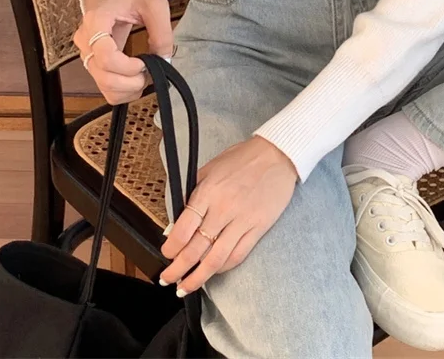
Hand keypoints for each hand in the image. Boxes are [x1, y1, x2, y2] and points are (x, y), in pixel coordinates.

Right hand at [73, 0, 172, 104]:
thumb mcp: (154, 4)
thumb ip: (162, 31)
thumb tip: (164, 59)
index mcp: (96, 22)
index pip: (105, 56)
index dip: (127, 67)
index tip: (145, 62)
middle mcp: (86, 41)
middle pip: (104, 77)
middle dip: (132, 82)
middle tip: (150, 71)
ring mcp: (86, 54)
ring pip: (103, 86)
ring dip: (128, 89)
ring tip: (144, 75)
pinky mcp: (92, 63)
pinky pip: (104, 88)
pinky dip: (122, 91)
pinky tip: (135, 79)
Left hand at [159, 137, 298, 294]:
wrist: (277, 155)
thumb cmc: (242, 158)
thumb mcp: (209, 168)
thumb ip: (192, 194)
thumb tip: (176, 222)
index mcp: (208, 192)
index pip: (183, 230)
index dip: (171, 249)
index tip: (166, 255)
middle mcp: (223, 209)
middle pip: (195, 250)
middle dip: (177, 269)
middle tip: (167, 279)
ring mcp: (242, 220)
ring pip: (215, 259)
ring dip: (197, 278)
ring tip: (186, 287)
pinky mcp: (258, 227)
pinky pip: (238, 255)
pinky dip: (223, 268)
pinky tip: (213, 273)